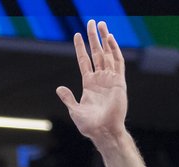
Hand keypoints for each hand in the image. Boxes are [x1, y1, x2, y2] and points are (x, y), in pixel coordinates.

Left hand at [56, 20, 127, 144]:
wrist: (103, 131)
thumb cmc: (89, 125)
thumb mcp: (74, 110)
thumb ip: (68, 98)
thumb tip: (59, 88)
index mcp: (89, 84)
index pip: (84, 61)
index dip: (80, 48)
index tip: (76, 35)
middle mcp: (100, 78)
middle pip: (96, 53)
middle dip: (94, 38)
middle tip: (91, 22)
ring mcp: (110, 79)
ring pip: (107, 54)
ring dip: (104, 39)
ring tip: (101, 24)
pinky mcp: (119, 82)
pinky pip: (117, 62)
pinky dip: (114, 50)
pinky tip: (109, 39)